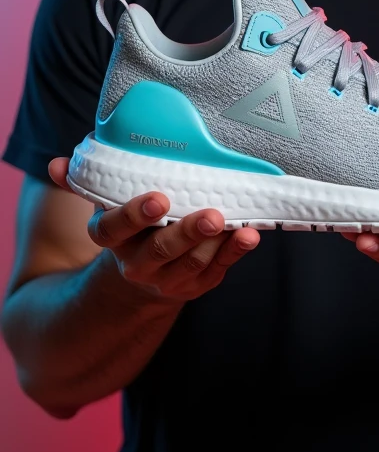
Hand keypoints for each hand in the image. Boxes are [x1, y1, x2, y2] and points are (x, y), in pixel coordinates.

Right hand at [49, 157, 259, 302]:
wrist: (140, 277)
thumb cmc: (129, 226)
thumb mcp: (105, 205)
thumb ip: (85, 183)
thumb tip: (56, 165)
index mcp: (112, 239)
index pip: (114, 230)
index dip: (134, 215)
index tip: (159, 198)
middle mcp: (137, 263)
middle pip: (161, 251)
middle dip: (187, 233)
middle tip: (212, 214)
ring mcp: (167, 278)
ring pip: (191, 264)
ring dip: (216, 244)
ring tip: (236, 222)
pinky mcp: (195, 286)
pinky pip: (216, 271)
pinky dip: (235, 253)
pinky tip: (250, 235)